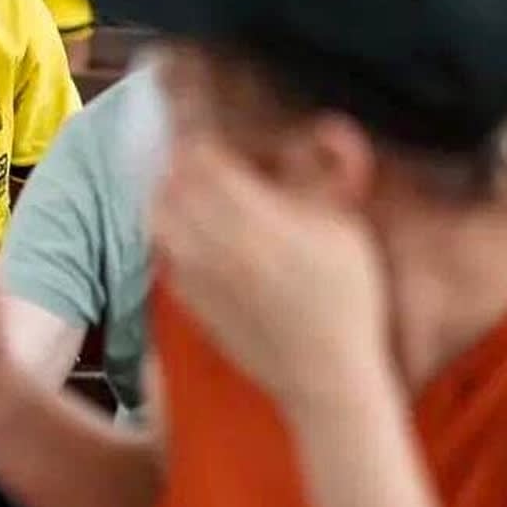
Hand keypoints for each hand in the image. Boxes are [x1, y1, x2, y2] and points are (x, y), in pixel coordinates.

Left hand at [148, 87, 389, 409]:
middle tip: (197, 154)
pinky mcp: (189, 302)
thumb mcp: (345, 230)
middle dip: (182, 162)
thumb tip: (327, 128)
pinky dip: (168, 234)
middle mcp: (216, 244)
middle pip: (172, 183)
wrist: (325, 377)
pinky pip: (163, 253)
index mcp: (255, 220)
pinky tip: (190, 232)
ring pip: (159, 216)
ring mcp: (197, 276)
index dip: (202, 137)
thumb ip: (324, 177)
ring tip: (187, 188)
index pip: (204, 160)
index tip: (211, 128)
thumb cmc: (347, 300)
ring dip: (169, 195)